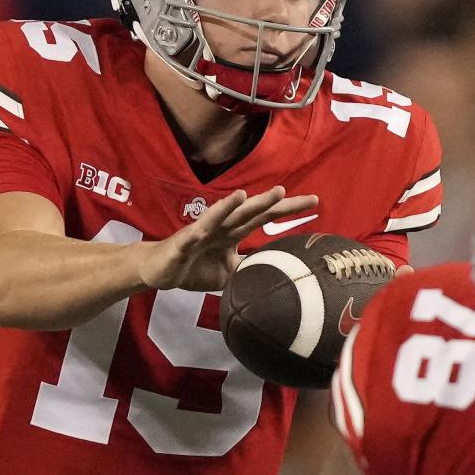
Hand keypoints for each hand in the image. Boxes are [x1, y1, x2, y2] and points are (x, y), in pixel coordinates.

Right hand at [139, 187, 318, 292]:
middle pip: (253, 212)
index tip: (315, 202)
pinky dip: (210, 220)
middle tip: (303, 196)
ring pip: (227, 215)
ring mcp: (204, 231)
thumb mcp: (228, 273)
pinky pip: (198, 230)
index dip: (288, 210)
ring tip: (263, 194)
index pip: (266, 218)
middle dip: (276, 203)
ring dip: (244, 205)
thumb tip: (274, 280)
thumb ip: (249, 270)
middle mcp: (223, 226)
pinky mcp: (186, 240)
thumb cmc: (193, 266)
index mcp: (234, 233)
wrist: (158, 270)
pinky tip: (216, 216)